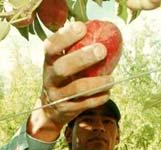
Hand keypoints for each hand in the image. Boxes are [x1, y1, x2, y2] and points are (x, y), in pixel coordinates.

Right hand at [27, 21, 113, 140]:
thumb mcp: (61, 63)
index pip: (51, 47)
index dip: (65, 37)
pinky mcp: (66, 109)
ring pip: (76, 89)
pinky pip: (85, 104)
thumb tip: (103, 32)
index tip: (82, 27)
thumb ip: (75, 50)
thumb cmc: (63, 79)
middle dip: (82, 58)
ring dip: (97, 83)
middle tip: (102, 50)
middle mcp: (50, 78)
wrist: (50, 110)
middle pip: (62, 68)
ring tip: (111, 80)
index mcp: (49, 62)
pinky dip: (98, 98)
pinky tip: (107, 93)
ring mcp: (57, 95)